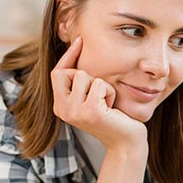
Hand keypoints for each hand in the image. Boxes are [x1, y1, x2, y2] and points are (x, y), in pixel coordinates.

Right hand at [51, 36, 147, 155]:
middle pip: (67, 72)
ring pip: (84, 76)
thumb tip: (78, 44)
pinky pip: (99, 84)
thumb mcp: (92, 97)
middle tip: (100, 94)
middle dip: (88, 75)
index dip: (69, 56)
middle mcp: (63, 110)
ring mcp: (75, 112)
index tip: (81, 40)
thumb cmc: (113, 117)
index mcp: (60, 106)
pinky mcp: (91, 112)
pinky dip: (109, 92)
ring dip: (101, 85)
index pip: (56, 72)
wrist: (126, 142)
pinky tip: (112, 107)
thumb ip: (81, 81)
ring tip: (106, 102)